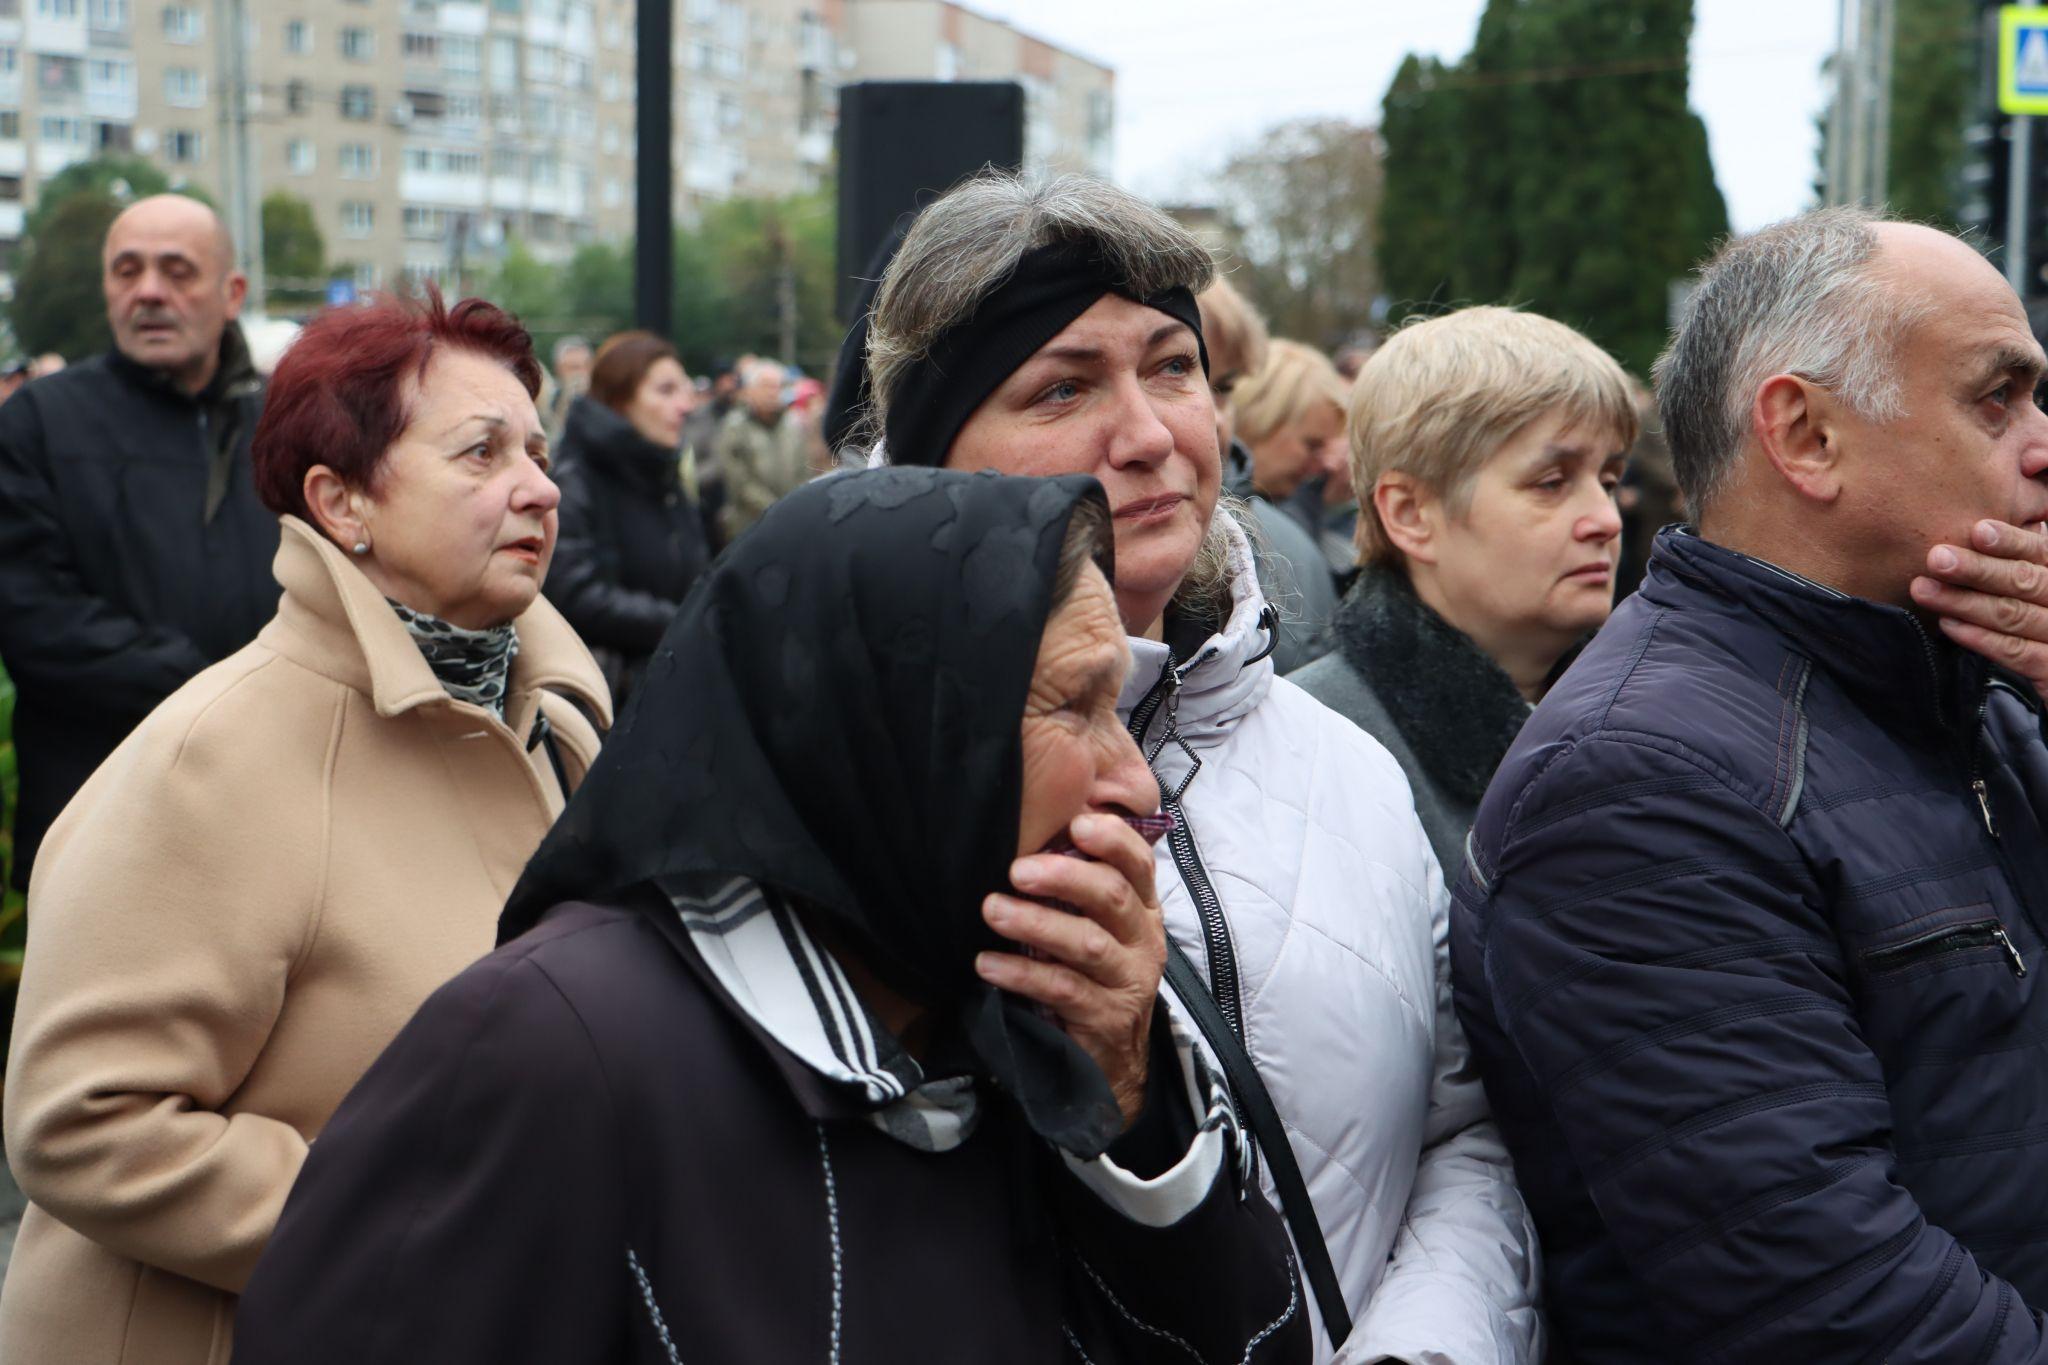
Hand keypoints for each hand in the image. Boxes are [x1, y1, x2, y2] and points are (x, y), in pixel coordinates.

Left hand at [975, 813, 1166, 1130]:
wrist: (1115, 1060)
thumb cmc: (1094, 977)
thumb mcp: (1096, 929)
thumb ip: (1078, 888)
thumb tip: (1029, 834)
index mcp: (1143, 909)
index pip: (1139, 863)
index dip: (1112, 839)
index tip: (1076, 822)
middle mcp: (1144, 940)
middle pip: (1112, 896)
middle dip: (1063, 876)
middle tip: (1016, 870)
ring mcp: (1130, 981)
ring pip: (1087, 943)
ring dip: (1035, 923)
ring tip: (992, 910)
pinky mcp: (1107, 1018)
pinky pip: (1063, 989)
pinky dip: (1022, 974)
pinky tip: (988, 964)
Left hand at [1912, 519, 2047, 701]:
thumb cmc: (2041, 630)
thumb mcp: (2034, 593)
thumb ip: (2019, 564)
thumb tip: (1984, 528)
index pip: (2039, 553)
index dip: (2011, 542)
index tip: (1978, 530)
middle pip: (2025, 582)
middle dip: (1979, 569)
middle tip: (1937, 557)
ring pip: (2014, 615)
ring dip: (1965, 602)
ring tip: (1924, 590)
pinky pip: (2017, 652)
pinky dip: (1981, 638)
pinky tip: (1948, 625)